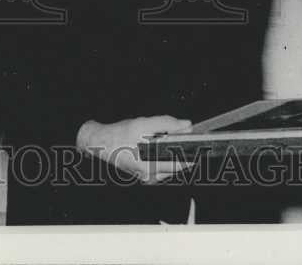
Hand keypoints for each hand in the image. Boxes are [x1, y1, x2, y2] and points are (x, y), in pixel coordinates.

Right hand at [76, 115, 192, 183]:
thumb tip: (186, 125)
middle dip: (181, 149)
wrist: (99, 143)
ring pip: (170, 165)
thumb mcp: (142, 124)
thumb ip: (166, 123)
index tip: (202, 144)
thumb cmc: (117, 136)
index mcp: (150, 167)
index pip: (180, 163)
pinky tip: (155, 145)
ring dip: (172, 152)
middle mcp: (150, 176)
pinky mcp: (145, 174)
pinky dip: (164, 155)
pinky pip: (162, 166)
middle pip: (177, 164)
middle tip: (181, 135)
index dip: (192, 152)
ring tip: (164, 138)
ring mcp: (147, 177)